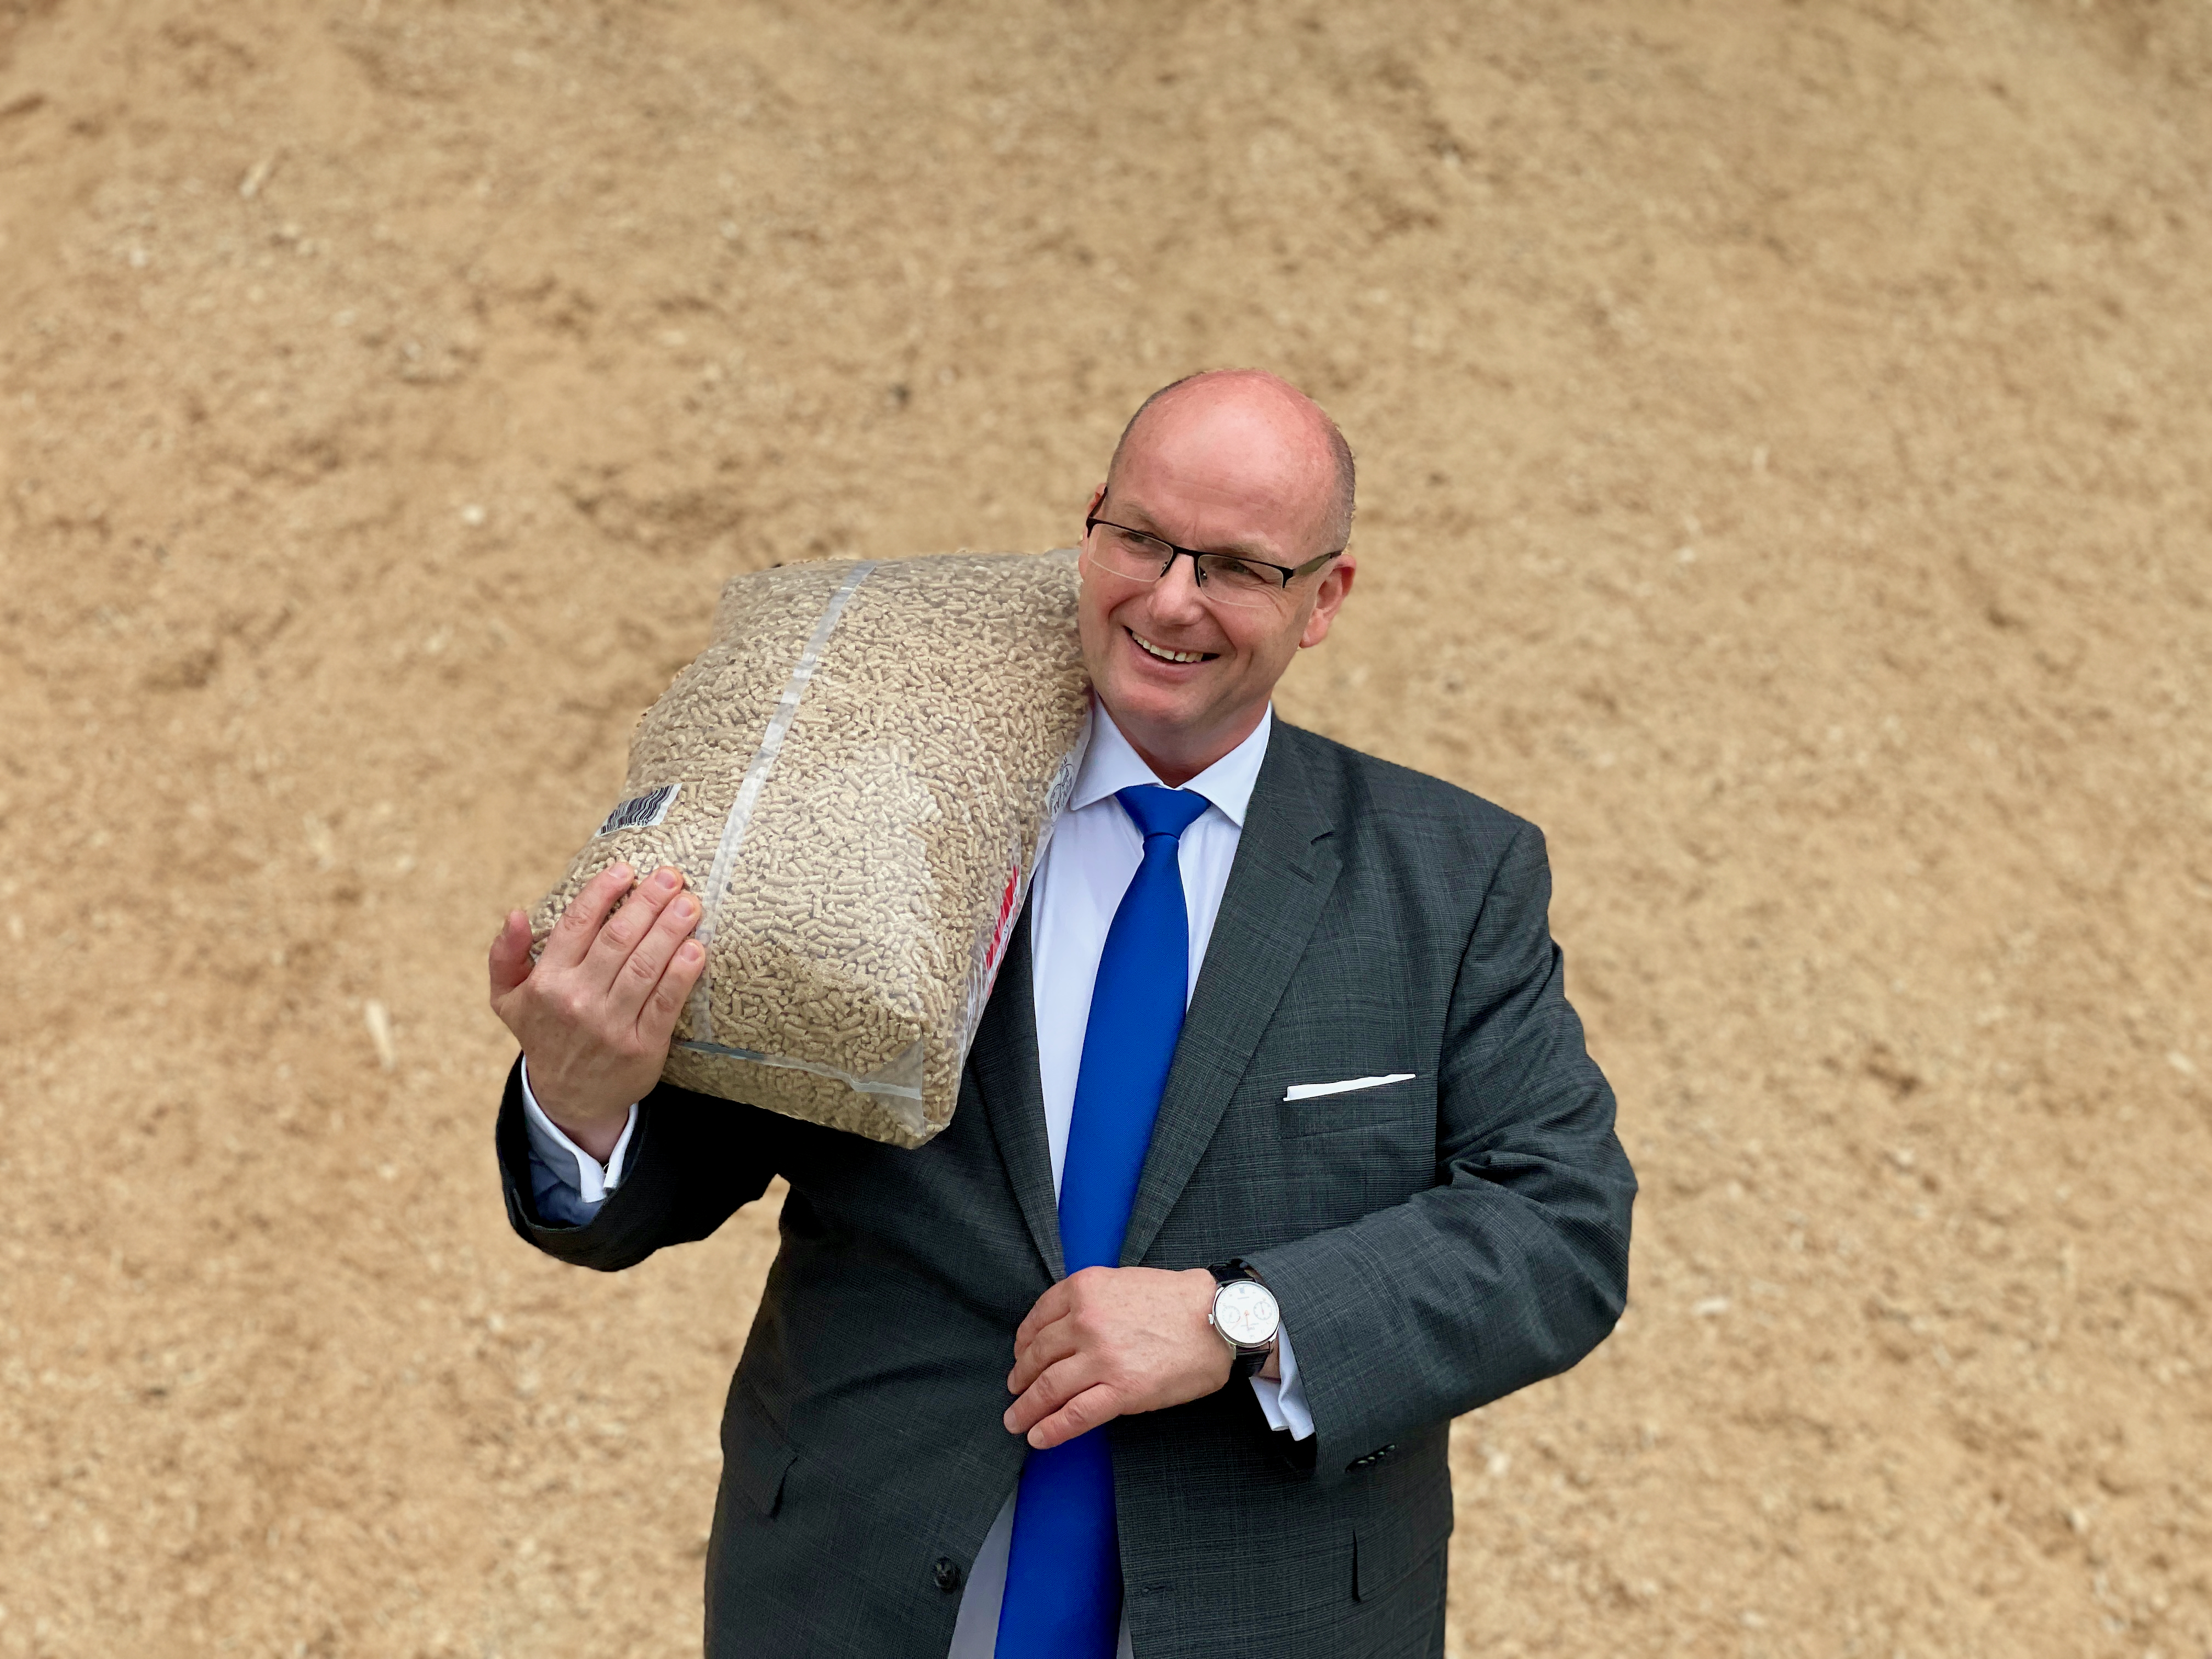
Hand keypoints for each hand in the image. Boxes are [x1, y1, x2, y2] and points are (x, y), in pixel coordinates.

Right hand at [486, 863, 705, 1161]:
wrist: (569, 1097)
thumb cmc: (544, 1033)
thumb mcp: (509, 999)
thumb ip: (505, 955)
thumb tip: (515, 914)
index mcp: (547, 982)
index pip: (578, 924)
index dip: (603, 892)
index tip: (627, 869)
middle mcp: (578, 1000)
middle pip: (618, 939)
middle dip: (647, 902)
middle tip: (671, 877)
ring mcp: (611, 1024)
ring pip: (645, 965)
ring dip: (671, 929)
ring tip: (689, 903)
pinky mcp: (642, 1046)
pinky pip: (665, 1002)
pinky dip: (682, 973)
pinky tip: (696, 947)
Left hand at [1003, 1266, 1232, 1449]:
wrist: (1219, 1318)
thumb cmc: (1177, 1300)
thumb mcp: (1122, 1282)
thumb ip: (1089, 1300)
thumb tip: (1062, 1329)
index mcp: (1085, 1289)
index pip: (1037, 1320)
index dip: (1023, 1343)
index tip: (1019, 1355)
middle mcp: (1086, 1321)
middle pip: (1038, 1355)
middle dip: (1021, 1377)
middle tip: (1015, 1389)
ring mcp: (1103, 1358)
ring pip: (1049, 1388)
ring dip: (1026, 1408)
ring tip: (1016, 1420)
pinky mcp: (1123, 1390)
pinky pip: (1076, 1415)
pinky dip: (1052, 1429)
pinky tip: (1039, 1437)